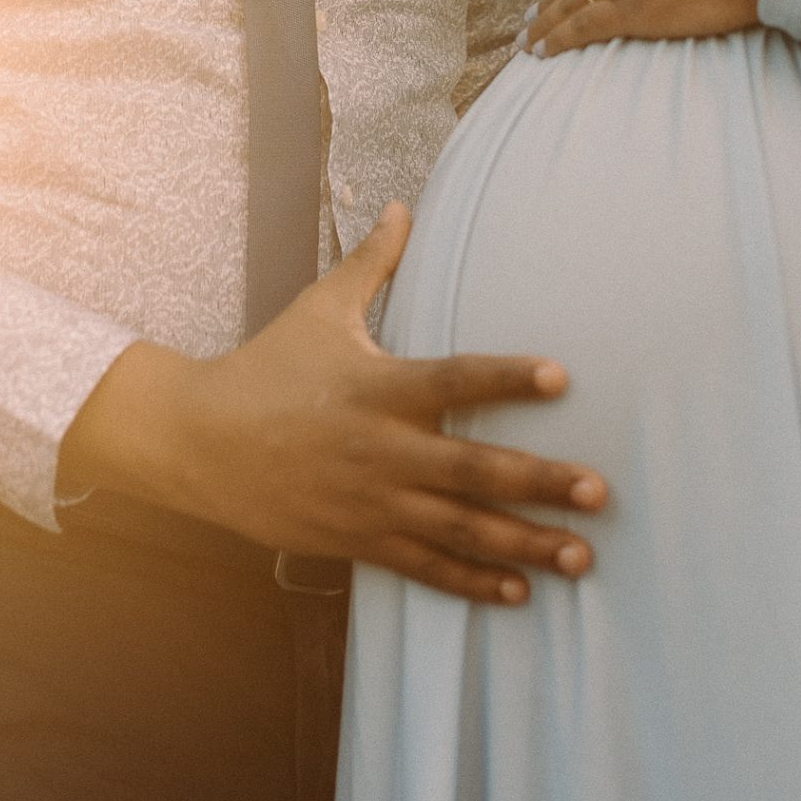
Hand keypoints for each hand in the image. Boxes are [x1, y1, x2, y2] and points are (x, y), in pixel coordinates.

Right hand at [59, 204, 605, 604]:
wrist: (200, 444)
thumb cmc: (267, 367)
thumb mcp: (319, 309)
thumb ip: (371, 263)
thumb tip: (401, 206)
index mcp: (379, 387)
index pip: (455, 378)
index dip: (506, 378)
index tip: (560, 377)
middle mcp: (382, 448)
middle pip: (473, 469)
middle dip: (541, 483)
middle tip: (601, 492)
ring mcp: (372, 502)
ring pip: (460, 530)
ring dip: (524, 545)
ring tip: (580, 558)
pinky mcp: (359, 541)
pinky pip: (425, 566)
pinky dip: (472, 583)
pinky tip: (518, 594)